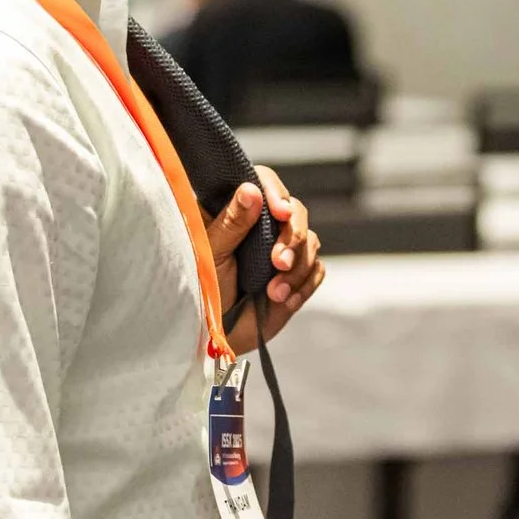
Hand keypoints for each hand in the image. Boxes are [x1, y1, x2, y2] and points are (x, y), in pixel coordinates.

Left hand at [207, 164, 324, 350]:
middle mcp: (262, 226)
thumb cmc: (201, 290)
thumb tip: (251, 190)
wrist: (214, 335)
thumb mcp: (212, 254)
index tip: (280, 212)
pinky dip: (304, 285)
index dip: (276, 192)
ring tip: (274, 293)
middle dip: (292, 237)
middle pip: (295, 211)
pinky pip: (316, 269)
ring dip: (297, 267)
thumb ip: (232, 222)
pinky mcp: (296, 276)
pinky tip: (284, 299)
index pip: (263, 183)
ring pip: (310, 241)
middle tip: (278, 262)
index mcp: (236, 212)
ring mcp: (281, 251)